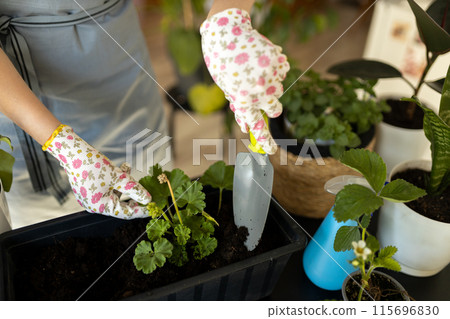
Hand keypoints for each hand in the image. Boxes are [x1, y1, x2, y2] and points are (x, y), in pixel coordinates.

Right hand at [44, 125, 150, 218]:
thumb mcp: (120, 178)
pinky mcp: (89, 189)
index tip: (154, 208)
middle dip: (132, 193)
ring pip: (114, 193)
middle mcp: (94, 205)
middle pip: (120, 202)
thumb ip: (135, 190)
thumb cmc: (94, 165)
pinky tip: (120, 167)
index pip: (126, 213)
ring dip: (124, 182)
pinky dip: (115, 180)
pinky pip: (107, 188)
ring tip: (127, 168)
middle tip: (145, 189)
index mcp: (100, 207)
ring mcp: (90, 197)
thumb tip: (148, 199)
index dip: (141, 210)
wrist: (73, 152)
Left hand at [200, 8, 289, 153]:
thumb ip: (240, 107)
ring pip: (279, 90)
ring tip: (255, 70)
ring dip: (271, 84)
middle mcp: (258, 93)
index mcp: (242, 101)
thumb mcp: (227, 88)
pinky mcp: (278, 62)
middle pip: (275, 110)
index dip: (265, 141)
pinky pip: (283, 72)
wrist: (226, 32)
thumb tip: (246, 127)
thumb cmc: (223, 63)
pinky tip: (261, 60)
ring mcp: (270, 77)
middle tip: (263, 95)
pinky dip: (275, 68)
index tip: (271, 151)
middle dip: (272, 106)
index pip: (257, 127)